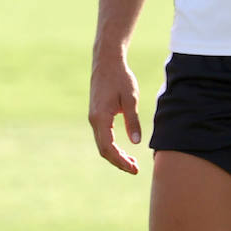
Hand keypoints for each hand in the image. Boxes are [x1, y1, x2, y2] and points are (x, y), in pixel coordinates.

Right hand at [88, 53, 142, 173]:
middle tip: (135, 169)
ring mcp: (93, 117)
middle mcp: (93, 120)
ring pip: (101, 144)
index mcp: (101, 117)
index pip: (108, 148)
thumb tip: (136, 142)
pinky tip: (123, 148)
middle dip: (118, 162)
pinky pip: (102, 136)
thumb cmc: (120, 78)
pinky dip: (111, 146)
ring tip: (132, 161)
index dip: (121, 161)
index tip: (135, 169)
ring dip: (115, 155)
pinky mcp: (96, 114)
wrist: (107, 61)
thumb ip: (133, 121)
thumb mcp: (131, 99)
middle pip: (103, 150)